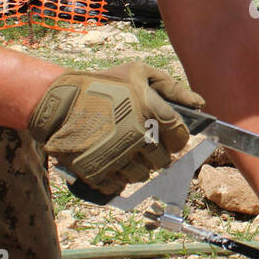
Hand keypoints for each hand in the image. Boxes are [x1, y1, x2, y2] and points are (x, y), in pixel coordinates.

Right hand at [28, 63, 203, 194]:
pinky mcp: (98, 172)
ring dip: (137, 166)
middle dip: (156, 153)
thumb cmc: (102, 85)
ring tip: (125, 150)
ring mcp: (118, 156)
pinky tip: (110, 160)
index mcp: (151, 110)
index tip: (167, 135)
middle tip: (142, 142)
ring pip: (142, 175)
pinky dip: (116, 177)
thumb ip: (173, 88)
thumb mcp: (139, 73)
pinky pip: (119, 185)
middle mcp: (137, 136)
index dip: (176, 138)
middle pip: (163, 160)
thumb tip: (200, 104)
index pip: (180, 137)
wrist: (58, 102)